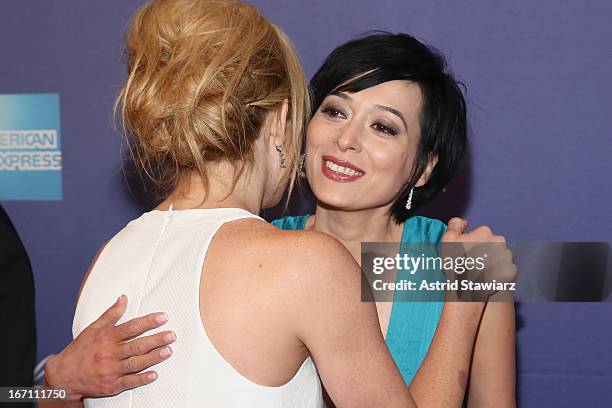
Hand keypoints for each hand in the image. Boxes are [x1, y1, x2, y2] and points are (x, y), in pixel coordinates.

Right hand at [44, 295, 175, 399]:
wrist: (63, 377)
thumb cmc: (80, 350)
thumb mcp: (93, 328)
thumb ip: (111, 314)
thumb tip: (124, 298)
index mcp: (106, 338)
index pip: (131, 328)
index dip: (148, 322)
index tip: (163, 317)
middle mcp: (109, 354)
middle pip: (136, 345)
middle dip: (156, 340)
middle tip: (171, 335)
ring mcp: (110, 370)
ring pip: (135, 363)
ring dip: (153, 357)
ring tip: (168, 351)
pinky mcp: (111, 386)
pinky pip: (129, 382)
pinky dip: (142, 379)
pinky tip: (154, 375)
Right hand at [442, 218, 516, 300]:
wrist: (468, 287)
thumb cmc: (457, 263)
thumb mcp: (448, 240)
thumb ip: (455, 225)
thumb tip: (464, 222)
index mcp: (484, 232)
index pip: (480, 234)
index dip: (473, 243)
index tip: (467, 252)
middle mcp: (499, 241)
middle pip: (492, 244)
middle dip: (485, 251)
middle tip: (474, 263)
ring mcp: (507, 256)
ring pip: (500, 256)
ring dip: (493, 262)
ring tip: (481, 272)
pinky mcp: (511, 271)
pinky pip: (506, 270)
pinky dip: (499, 273)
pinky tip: (489, 278)